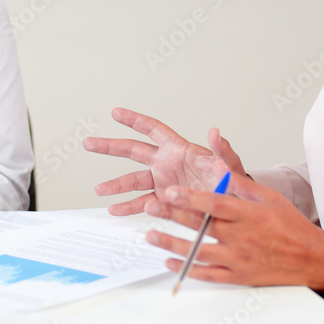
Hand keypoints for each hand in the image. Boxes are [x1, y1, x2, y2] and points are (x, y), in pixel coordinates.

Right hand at [83, 107, 246, 214]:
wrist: (233, 211)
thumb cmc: (233, 185)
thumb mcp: (230, 167)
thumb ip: (222, 152)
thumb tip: (216, 132)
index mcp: (180, 149)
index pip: (153, 129)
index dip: (135, 120)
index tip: (116, 112)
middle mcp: (166, 163)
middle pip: (133, 151)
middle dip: (110, 147)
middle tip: (89, 143)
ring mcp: (162, 182)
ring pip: (133, 181)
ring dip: (116, 185)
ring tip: (100, 190)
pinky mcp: (163, 201)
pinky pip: (142, 203)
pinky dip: (128, 207)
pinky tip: (116, 210)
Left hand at [143, 175, 323, 292]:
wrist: (312, 259)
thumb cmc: (292, 226)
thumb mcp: (269, 197)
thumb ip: (241, 184)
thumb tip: (219, 167)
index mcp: (248, 215)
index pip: (214, 204)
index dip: (189, 197)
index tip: (169, 191)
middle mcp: (241, 237)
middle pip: (200, 225)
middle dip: (172, 214)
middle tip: (151, 206)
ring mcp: (238, 259)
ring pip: (197, 251)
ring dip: (171, 243)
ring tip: (150, 235)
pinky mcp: (238, 276)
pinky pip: (207, 274)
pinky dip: (187, 268)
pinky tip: (171, 260)